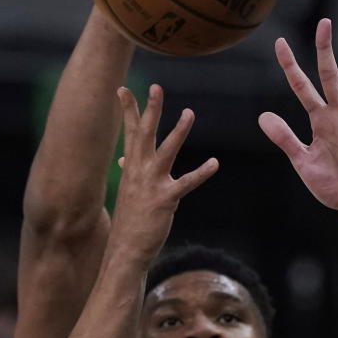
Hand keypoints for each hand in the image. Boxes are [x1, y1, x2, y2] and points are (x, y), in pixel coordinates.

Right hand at [109, 85, 218, 266]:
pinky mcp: (165, 200)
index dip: (127, 110)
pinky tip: (214, 163)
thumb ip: (129, 171)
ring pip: (166, 152)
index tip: (122, 88)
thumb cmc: (130, 221)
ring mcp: (152, 184)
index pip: (129, 133)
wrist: (125, 250)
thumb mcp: (128, 191)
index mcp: (131, 168)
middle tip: (156, 87)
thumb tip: (123, 159)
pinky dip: (201, 173)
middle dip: (150, 110)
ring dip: (178, 132)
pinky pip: (187, 183)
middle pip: (145, 134)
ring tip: (189, 113)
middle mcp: (139, 171)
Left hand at [259, 18, 337, 226]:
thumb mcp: (303, 162)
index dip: (290, 66)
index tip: (279, 42)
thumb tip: (263, 116)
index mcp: (320, 121)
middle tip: (325, 23)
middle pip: (330, 77)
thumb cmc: (333, 186)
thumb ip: (285, 139)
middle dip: (326, 51)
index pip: (302, 88)